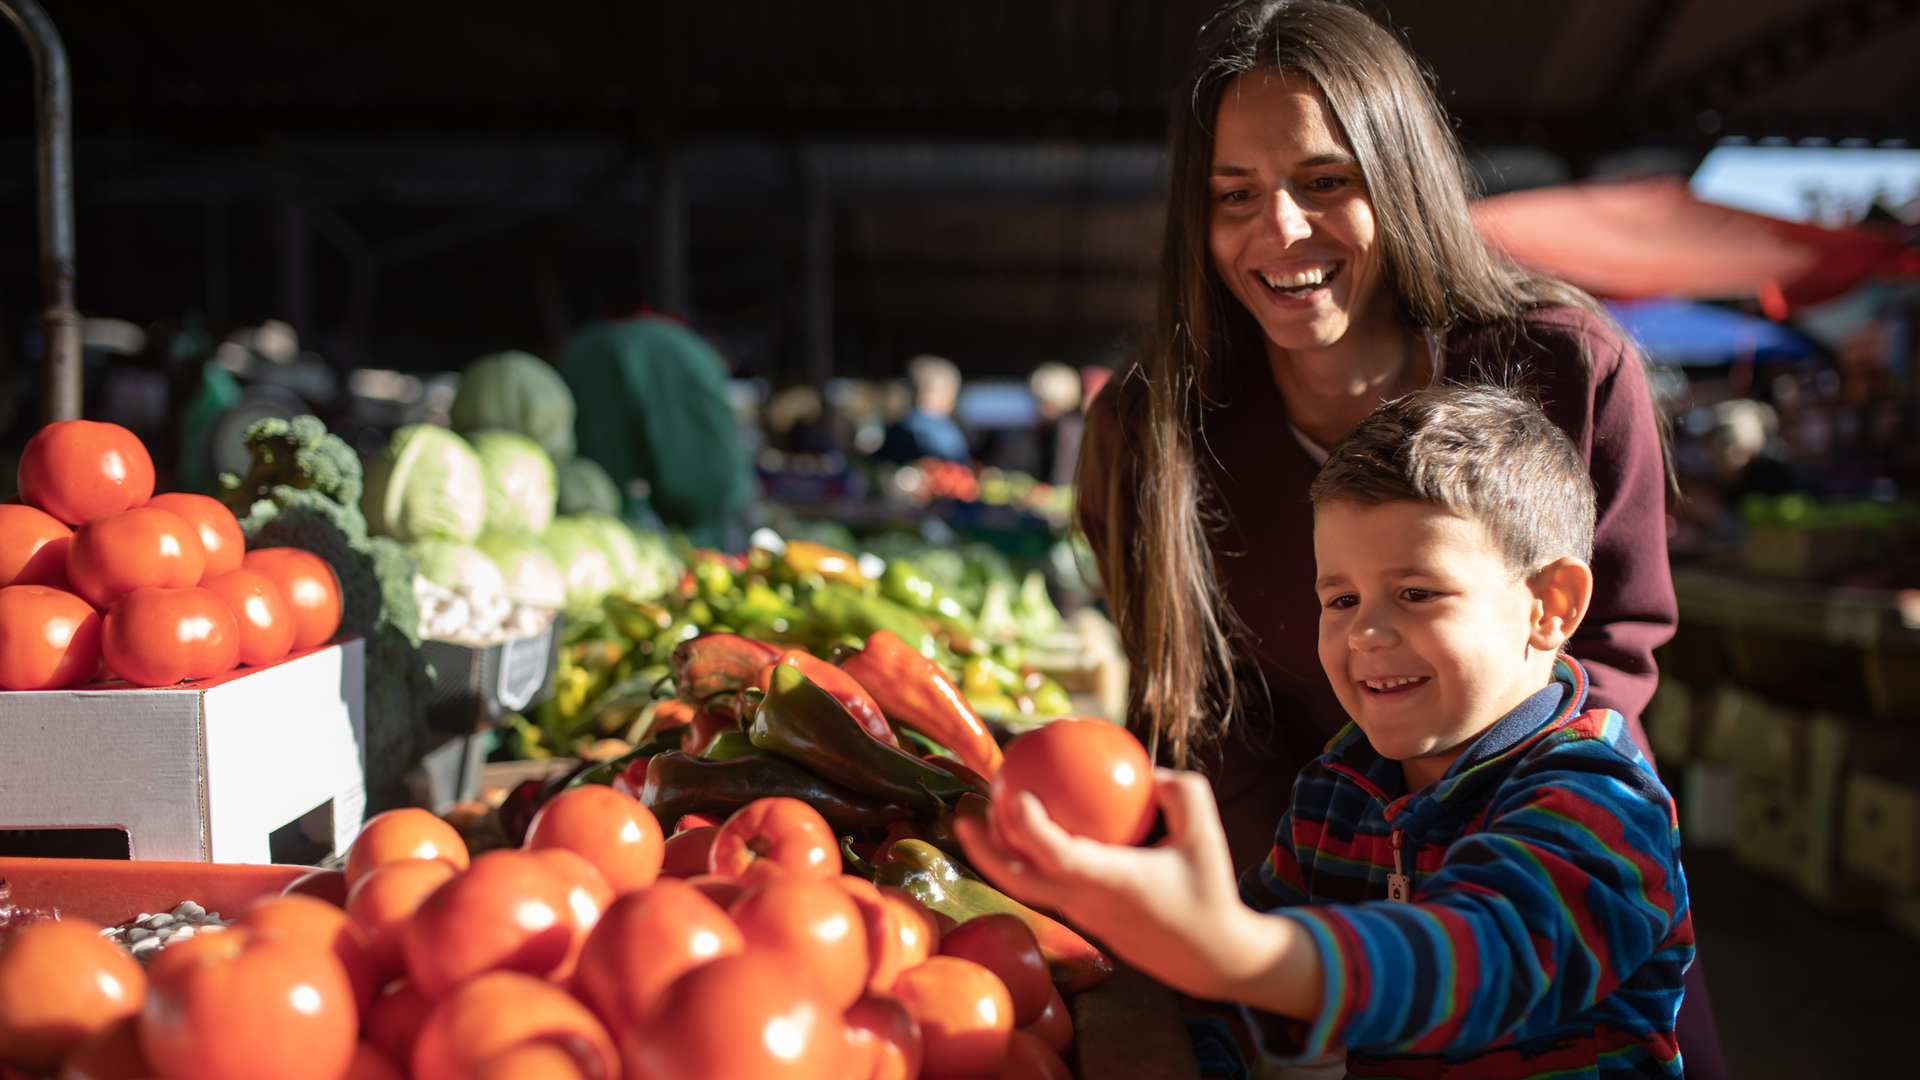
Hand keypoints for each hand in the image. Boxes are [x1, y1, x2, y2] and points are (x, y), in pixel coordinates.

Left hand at [956, 768, 1321, 1016]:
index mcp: (1109, 882)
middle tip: (961, 816)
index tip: (1015, 794)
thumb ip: (1180, 792)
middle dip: (982, 852)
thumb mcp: (1206, 834)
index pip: (1056, 855)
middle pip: (1017, 881)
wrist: (1211, 958)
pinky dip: (1033, 862)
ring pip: (1027, 886)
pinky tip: (1039, 834)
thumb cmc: (1209, 892)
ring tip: (987, 819)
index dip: (1028, 827)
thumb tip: (1147, 769)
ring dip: (1000, 857)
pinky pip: (1049, 888)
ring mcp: (1081, 916)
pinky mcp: (1085, 923)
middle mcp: (1085, 902)